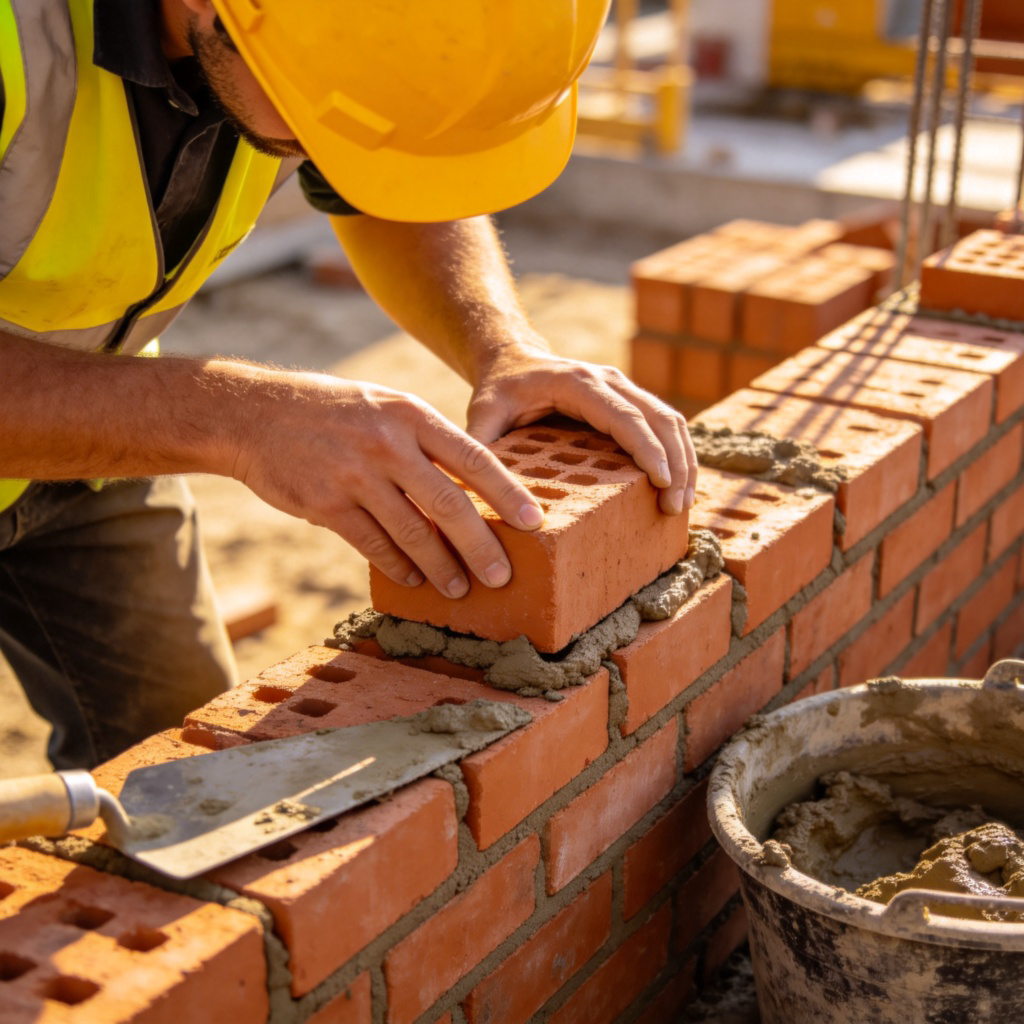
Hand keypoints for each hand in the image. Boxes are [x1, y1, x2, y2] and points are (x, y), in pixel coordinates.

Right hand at [231, 370, 544, 595]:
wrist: (254, 413)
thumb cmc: (334, 412)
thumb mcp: (385, 407)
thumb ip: (426, 442)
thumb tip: (474, 490)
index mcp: (410, 415)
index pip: (472, 457)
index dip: (507, 493)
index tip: (534, 522)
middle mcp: (386, 444)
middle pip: (448, 504)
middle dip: (480, 546)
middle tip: (503, 577)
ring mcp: (354, 475)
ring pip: (411, 533)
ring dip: (440, 567)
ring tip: (460, 589)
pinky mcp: (325, 504)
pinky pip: (373, 545)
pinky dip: (398, 567)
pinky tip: (414, 579)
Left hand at [467, 342, 697, 514]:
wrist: (512, 359)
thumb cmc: (499, 390)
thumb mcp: (483, 413)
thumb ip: (481, 444)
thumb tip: (478, 490)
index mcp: (578, 382)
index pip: (625, 415)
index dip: (647, 448)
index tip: (662, 482)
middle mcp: (609, 380)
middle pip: (659, 417)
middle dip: (675, 463)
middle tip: (674, 507)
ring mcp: (624, 388)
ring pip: (671, 420)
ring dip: (683, 461)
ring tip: (680, 505)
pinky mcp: (630, 400)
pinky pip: (665, 423)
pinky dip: (677, 454)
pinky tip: (677, 487)